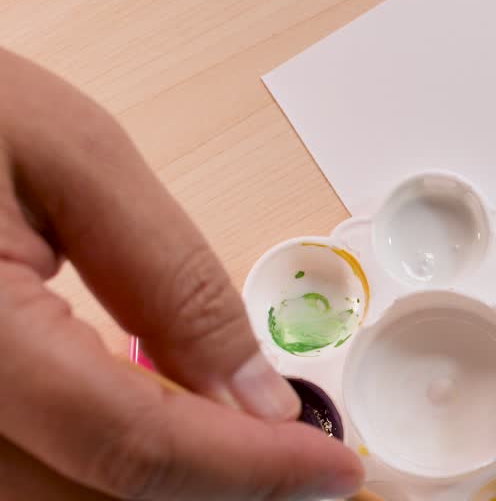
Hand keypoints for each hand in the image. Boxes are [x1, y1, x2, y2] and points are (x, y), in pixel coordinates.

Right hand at [0, 49, 363, 499]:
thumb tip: (257, 395)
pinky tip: (157, 424)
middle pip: (92, 500)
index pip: (132, 445)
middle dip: (213, 490)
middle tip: (296, 459)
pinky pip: (18, 476)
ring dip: (156, 488)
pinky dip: (99, 469)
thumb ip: (170, 279)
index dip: (250, 473)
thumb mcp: (71, 157)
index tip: (336, 471)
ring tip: (235, 442)